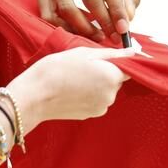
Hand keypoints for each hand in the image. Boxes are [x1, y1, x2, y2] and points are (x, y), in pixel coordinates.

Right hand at [10, 46, 132, 125]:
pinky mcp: (90, 115)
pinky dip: (88, 93)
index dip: (120, 61)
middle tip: (83, 65)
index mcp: (111, 77)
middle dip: (105, 71)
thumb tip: (133, 52)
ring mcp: (101, 107)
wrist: (34, 95)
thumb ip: (112, 54)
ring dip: (96, 83)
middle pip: (116, 79)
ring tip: (75, 77)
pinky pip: (96, 100)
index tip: (107, 58)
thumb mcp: (85, 52)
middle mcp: (110, 95)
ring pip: (105, 89)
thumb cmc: (57, 69)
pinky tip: (72, 88)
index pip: (129, 68)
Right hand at [35, 0, 140, 40]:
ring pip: (68, 9)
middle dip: (104, 21)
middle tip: (114, 37)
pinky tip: (78, 30)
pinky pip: (50, 15)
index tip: (124, 28)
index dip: (117, 10)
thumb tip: (127, 17)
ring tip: (98, 36)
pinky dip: (65, 27)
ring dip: (85, 28)